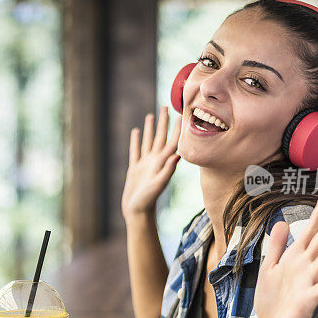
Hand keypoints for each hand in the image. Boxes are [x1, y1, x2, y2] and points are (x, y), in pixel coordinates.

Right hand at [121, 106, 181, 220]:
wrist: (137, 212)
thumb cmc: (148, 200)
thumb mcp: (158, 185)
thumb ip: (167, 171)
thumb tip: (177, 155)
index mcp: (163, 162)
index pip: (173, 141)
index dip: (177, 128)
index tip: (182, 113)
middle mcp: (155, 160)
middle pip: (161, 136)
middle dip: (164, 122)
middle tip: (166, 105)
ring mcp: (145, 164)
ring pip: (148, 140)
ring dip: (150, 128)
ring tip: (151, 114)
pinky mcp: (135, 168)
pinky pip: (135, 150)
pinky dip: (136, 140)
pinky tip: (135, 132)